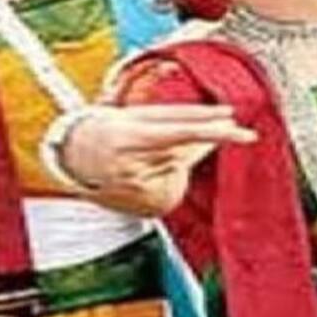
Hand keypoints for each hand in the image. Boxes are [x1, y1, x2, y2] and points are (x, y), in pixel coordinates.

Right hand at [59, 103, 257, 207]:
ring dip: (180, 155)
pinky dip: (172, 175)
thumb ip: (172, 120)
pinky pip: (175, 183)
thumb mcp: (133, 116)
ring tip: (145, 152)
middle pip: (186, 146)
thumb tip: (212, 129)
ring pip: (181, 164)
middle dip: (212, 137)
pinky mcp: (144, 200)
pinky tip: (147, 172)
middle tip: (245, 134)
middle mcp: (134, 158)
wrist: (70, 158)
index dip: (209, 125)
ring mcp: (139, 182)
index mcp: (130, 131)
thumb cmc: (108, 129)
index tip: (235, 122)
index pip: (178, 127)